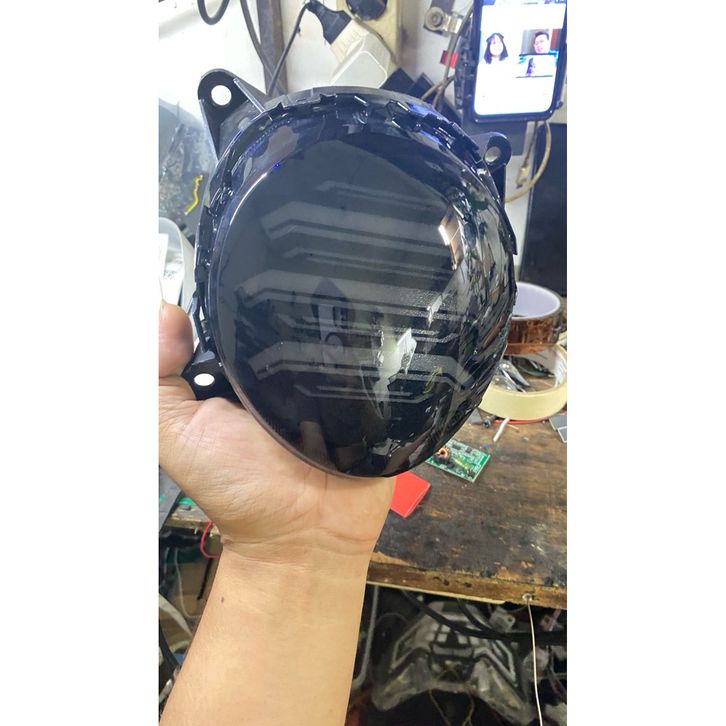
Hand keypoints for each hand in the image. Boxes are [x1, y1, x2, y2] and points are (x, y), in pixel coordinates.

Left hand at [159, 302, 393, 565]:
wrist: (307, 535)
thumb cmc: (238, 486)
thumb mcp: (177, 433)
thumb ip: (156, 382)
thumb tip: (165, 312)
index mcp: (235, 368)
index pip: (232, 311)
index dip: (229, 289)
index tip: (235, 269)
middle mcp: (281, 365)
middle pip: (283, 310)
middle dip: (285, 290)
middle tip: (293, 277)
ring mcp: (327, 374)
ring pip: (329, 325)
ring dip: (331, 312)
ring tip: (335, 292)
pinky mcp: (368, 387)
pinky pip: (370, 353)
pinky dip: (369, 339)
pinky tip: (369, 322)